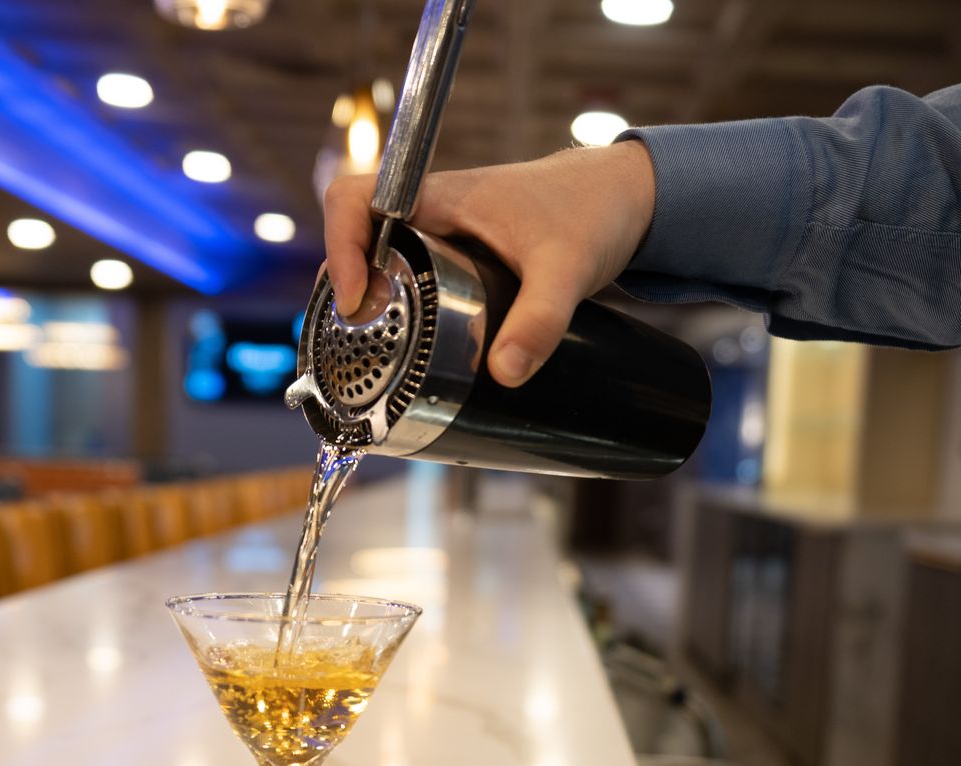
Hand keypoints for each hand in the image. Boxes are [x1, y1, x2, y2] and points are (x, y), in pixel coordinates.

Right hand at [323, 141, 656, 386]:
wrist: (621, 196)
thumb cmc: (592, 210)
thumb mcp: (568, 269)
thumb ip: (539, 321)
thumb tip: (505, 374)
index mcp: (440, 197)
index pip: (354, 201)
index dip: (339, 247)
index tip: (357, 300)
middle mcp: (429, 212)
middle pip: (352, 236)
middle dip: (343, 286)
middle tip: (359, 337)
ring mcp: (438, 233)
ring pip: (374, 258)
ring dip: (365, 298)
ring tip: (371, 346)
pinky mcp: (453, 256)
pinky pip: (402, 273)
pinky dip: (393, 304)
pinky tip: (402, 341)